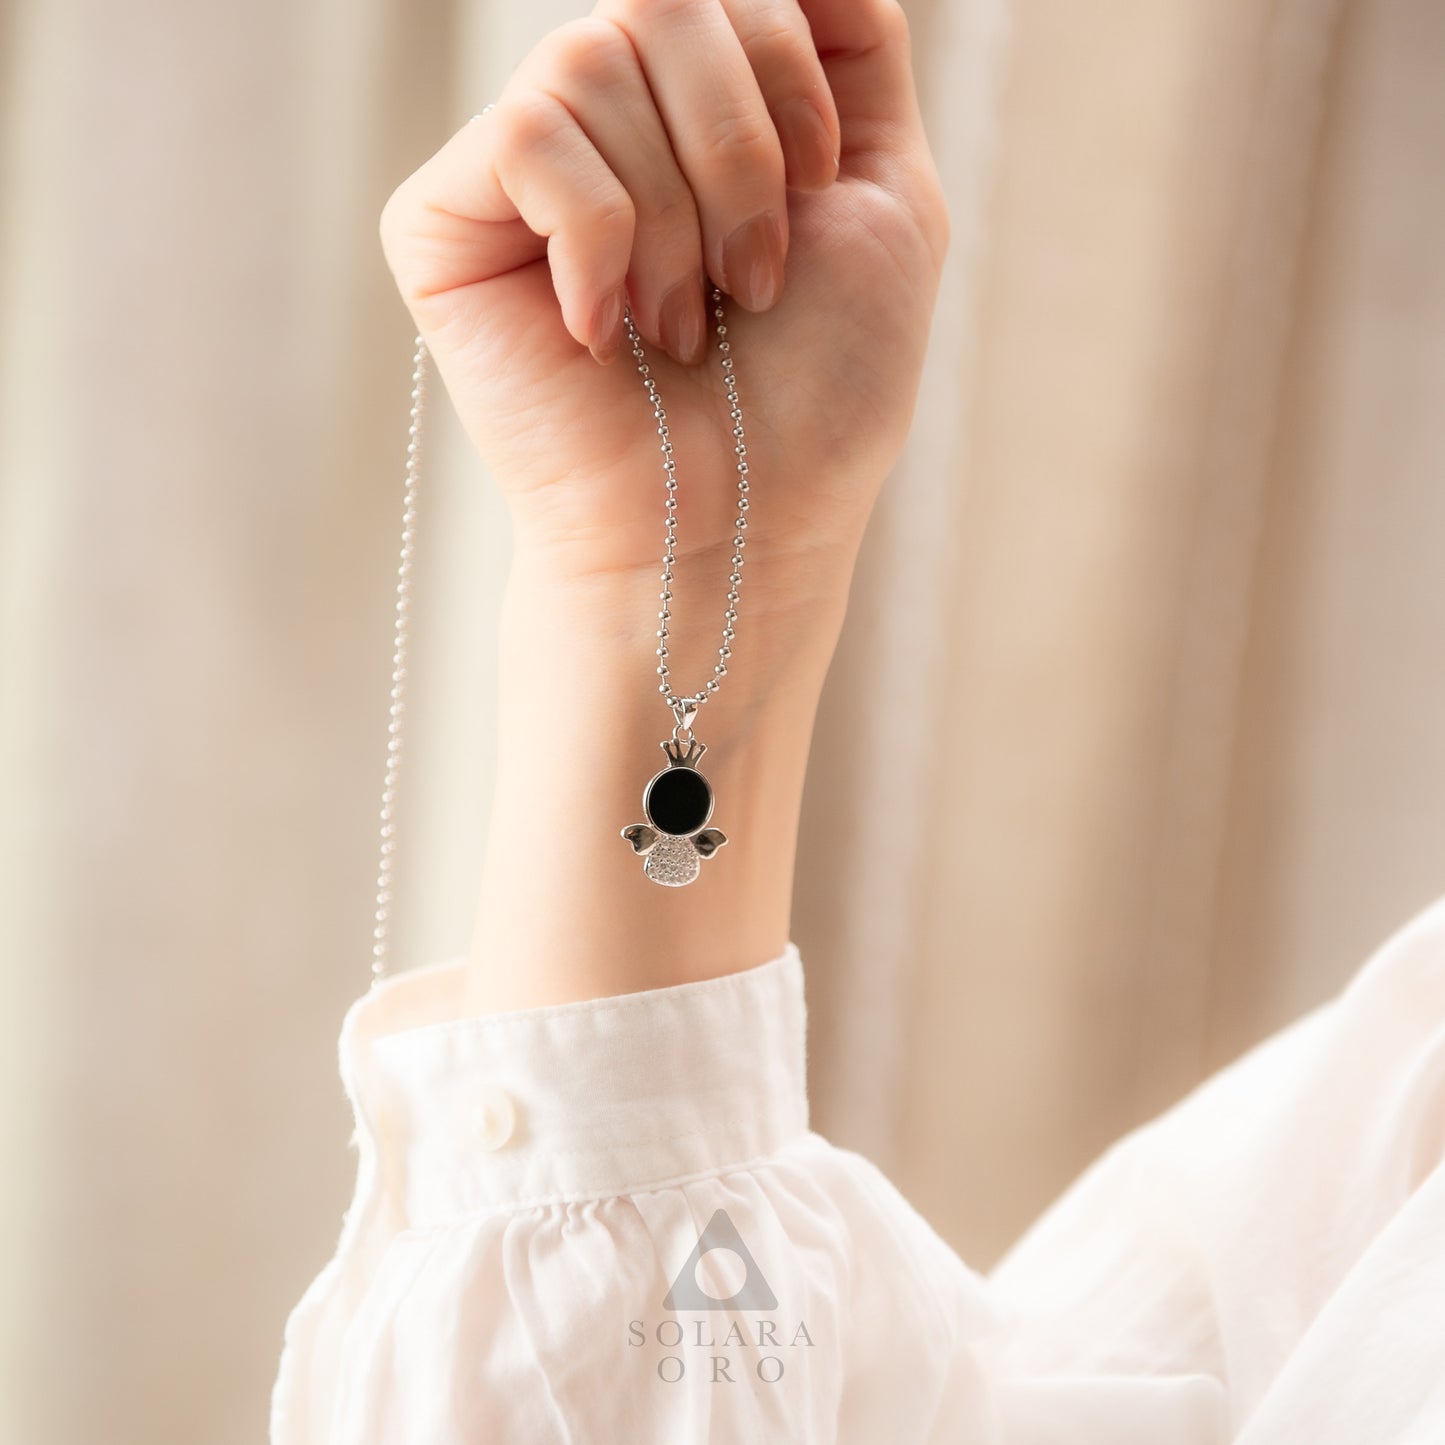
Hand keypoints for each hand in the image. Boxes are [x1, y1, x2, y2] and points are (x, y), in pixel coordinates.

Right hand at [376, 0, 950, 1011]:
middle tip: (753, 285)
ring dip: (682, 218)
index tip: (810, 209)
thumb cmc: (817, 393)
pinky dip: (601, 243)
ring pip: (595, 56)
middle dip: (749, 154)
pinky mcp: (444, 222)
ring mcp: (518, 170)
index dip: (798, 92)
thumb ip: (848, 49)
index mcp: (696, 108)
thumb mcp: (885, 197)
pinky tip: (601, 332)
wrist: (738, 519)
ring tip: (680, 327)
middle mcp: (604, 121)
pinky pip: (530, 137)